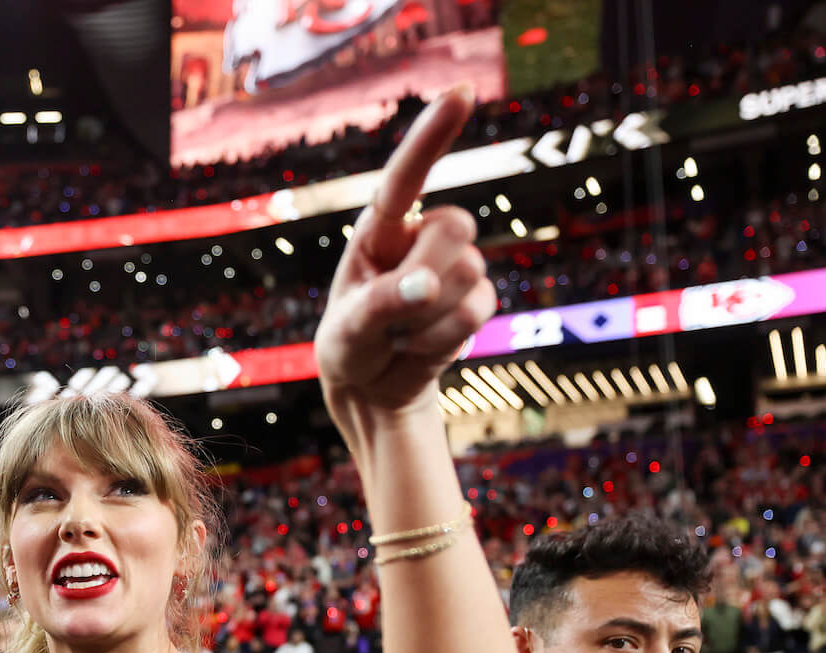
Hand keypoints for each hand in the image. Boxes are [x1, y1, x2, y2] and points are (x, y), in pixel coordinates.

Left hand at [314, 85, 495, 427]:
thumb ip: (382, 303)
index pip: (408, 177)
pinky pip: (478, 311)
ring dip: (428, 318)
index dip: (433, 135)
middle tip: (392, 313)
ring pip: (470, 272)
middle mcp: (421, 239)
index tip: (462, 92)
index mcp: (381, 230)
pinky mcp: (475, 301)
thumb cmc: (348, 346)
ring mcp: (453, 268)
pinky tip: (420, 347)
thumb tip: (427, 286)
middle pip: (455, 226)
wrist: (371, 388)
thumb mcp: (347, 329)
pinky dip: (443, 339)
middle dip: (427, 272)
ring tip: (399, 334)